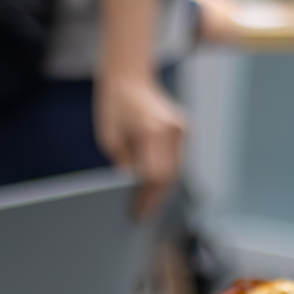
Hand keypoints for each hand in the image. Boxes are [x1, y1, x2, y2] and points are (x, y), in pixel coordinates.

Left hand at [95, 71, 185, 218]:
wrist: (129, 78)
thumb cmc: (114, 106)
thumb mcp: (109, 137)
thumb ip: (123, 162)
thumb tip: (132, 186)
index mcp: (151, 129)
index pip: (155, 175)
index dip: (147, 198)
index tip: (139, 213)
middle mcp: (171, 128)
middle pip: (170, 175)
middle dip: (157, 198)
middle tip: (145, 215)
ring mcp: (181, 127)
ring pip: (177, 168)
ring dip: (163, 188)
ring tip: (149, 206)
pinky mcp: (184, 127)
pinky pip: (177, 158)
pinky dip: (167, 173)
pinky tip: (155, 188)